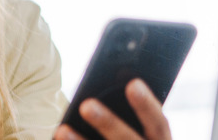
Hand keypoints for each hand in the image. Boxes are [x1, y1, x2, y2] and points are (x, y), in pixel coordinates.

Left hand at [53, 79, 171, 139]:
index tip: (133, 83)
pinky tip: (59, 137)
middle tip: (86, 105)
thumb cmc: (132, 137)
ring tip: (62, 130)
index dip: (147, 105)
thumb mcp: (139, 132)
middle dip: (108, 124)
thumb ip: (127, 116)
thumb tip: (95, 96)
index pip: (158, 123)